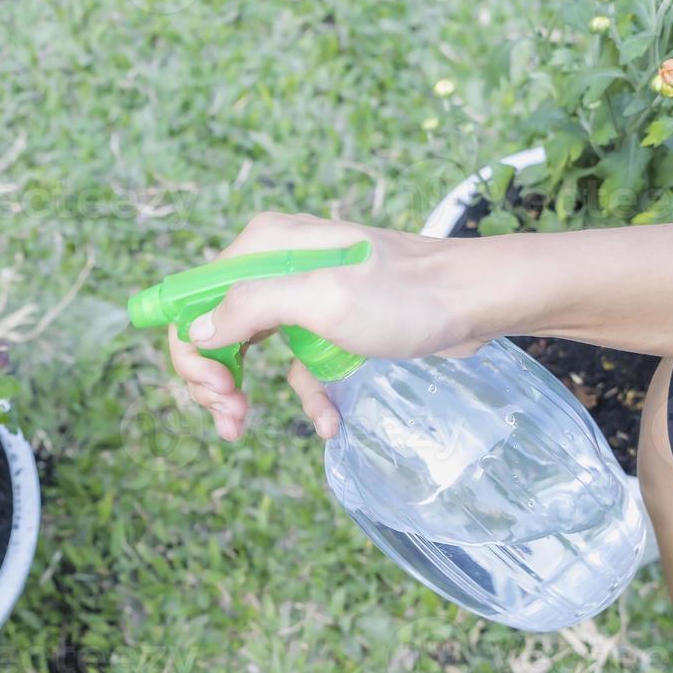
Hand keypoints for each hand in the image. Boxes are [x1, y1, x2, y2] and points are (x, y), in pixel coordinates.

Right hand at [167, 212, 489, 440]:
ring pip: (242, 350)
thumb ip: (252, 306)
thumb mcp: (325, 300)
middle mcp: (272, 264)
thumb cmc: (408, 298)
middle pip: (211, 328)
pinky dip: (304, 396)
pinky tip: (327, 421)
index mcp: (262, 246)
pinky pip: (293, 365)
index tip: (221, 390)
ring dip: (238, 394)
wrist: (479, 302)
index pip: (193, 300)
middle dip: (211, 378)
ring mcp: (298, 294)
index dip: (193, 352)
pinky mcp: (326, 322)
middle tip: (232, 417)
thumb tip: (197, 331)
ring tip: (244, 426)